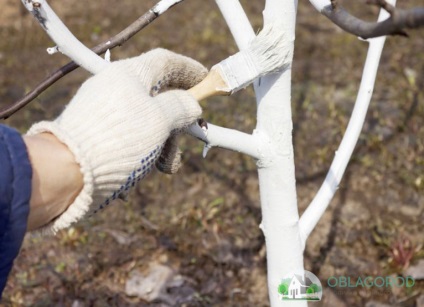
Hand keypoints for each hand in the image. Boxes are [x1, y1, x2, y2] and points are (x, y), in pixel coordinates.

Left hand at [27, 48, 206, 233]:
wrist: (66, 172)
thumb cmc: (117, 141)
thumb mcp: (160, 120)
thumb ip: (181, 107)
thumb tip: (192, 104)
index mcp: (129, 75)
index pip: (165, 62)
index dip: (189, 69)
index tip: (206, 81)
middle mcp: (114, 88)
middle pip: (157, 96)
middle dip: (177, 122)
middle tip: (187, 139)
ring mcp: (103, 110)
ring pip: (145, 121)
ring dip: (162, 143)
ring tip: (166, 167)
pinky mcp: (95, 132)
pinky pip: (129, 136)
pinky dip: (143, 150)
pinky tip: (142, 170)